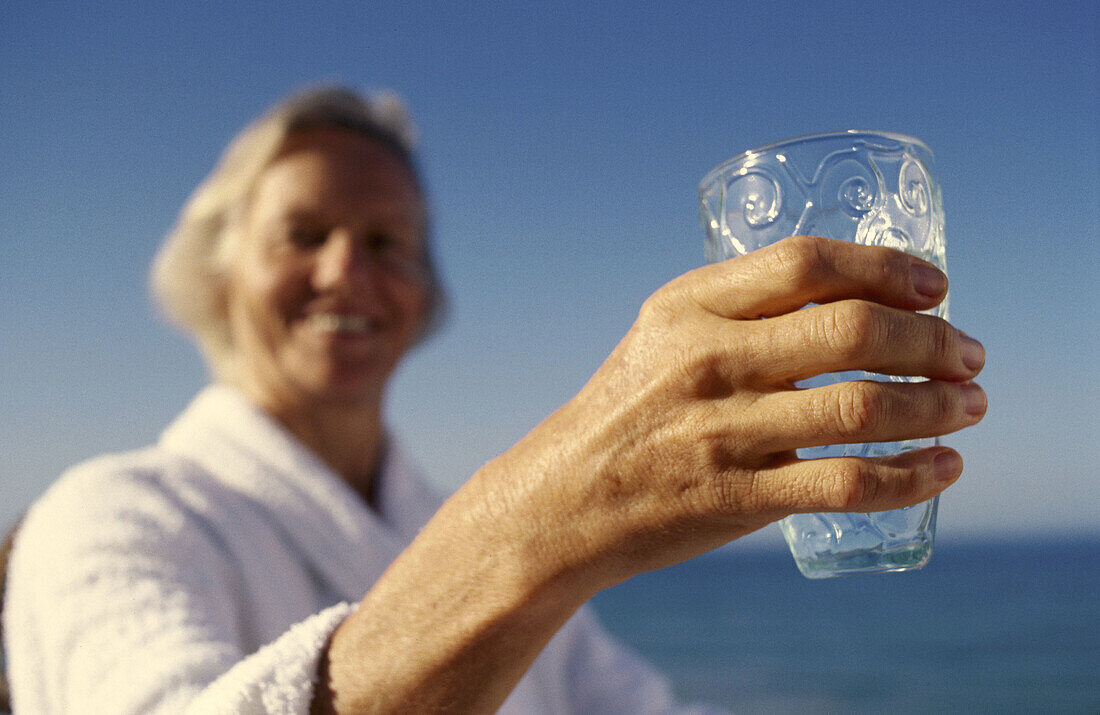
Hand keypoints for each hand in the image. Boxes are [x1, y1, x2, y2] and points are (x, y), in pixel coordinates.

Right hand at [316, 236, 986, 712]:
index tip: (936, 285)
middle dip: (932, 340)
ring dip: (937, 406)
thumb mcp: (663, 337)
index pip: (806, 262)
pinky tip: (944, 469)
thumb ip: (740, 312)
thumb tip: (855, 298)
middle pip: (851, 330)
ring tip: (971, 405)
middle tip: (969, 353)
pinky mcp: (736, 495)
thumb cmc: (627, 410)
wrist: (565, 500)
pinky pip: (846, 483)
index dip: (887, 266)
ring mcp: (722, 430)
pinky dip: (911, 476)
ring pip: (862, 408)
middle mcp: (706, 359)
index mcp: (688, 305)